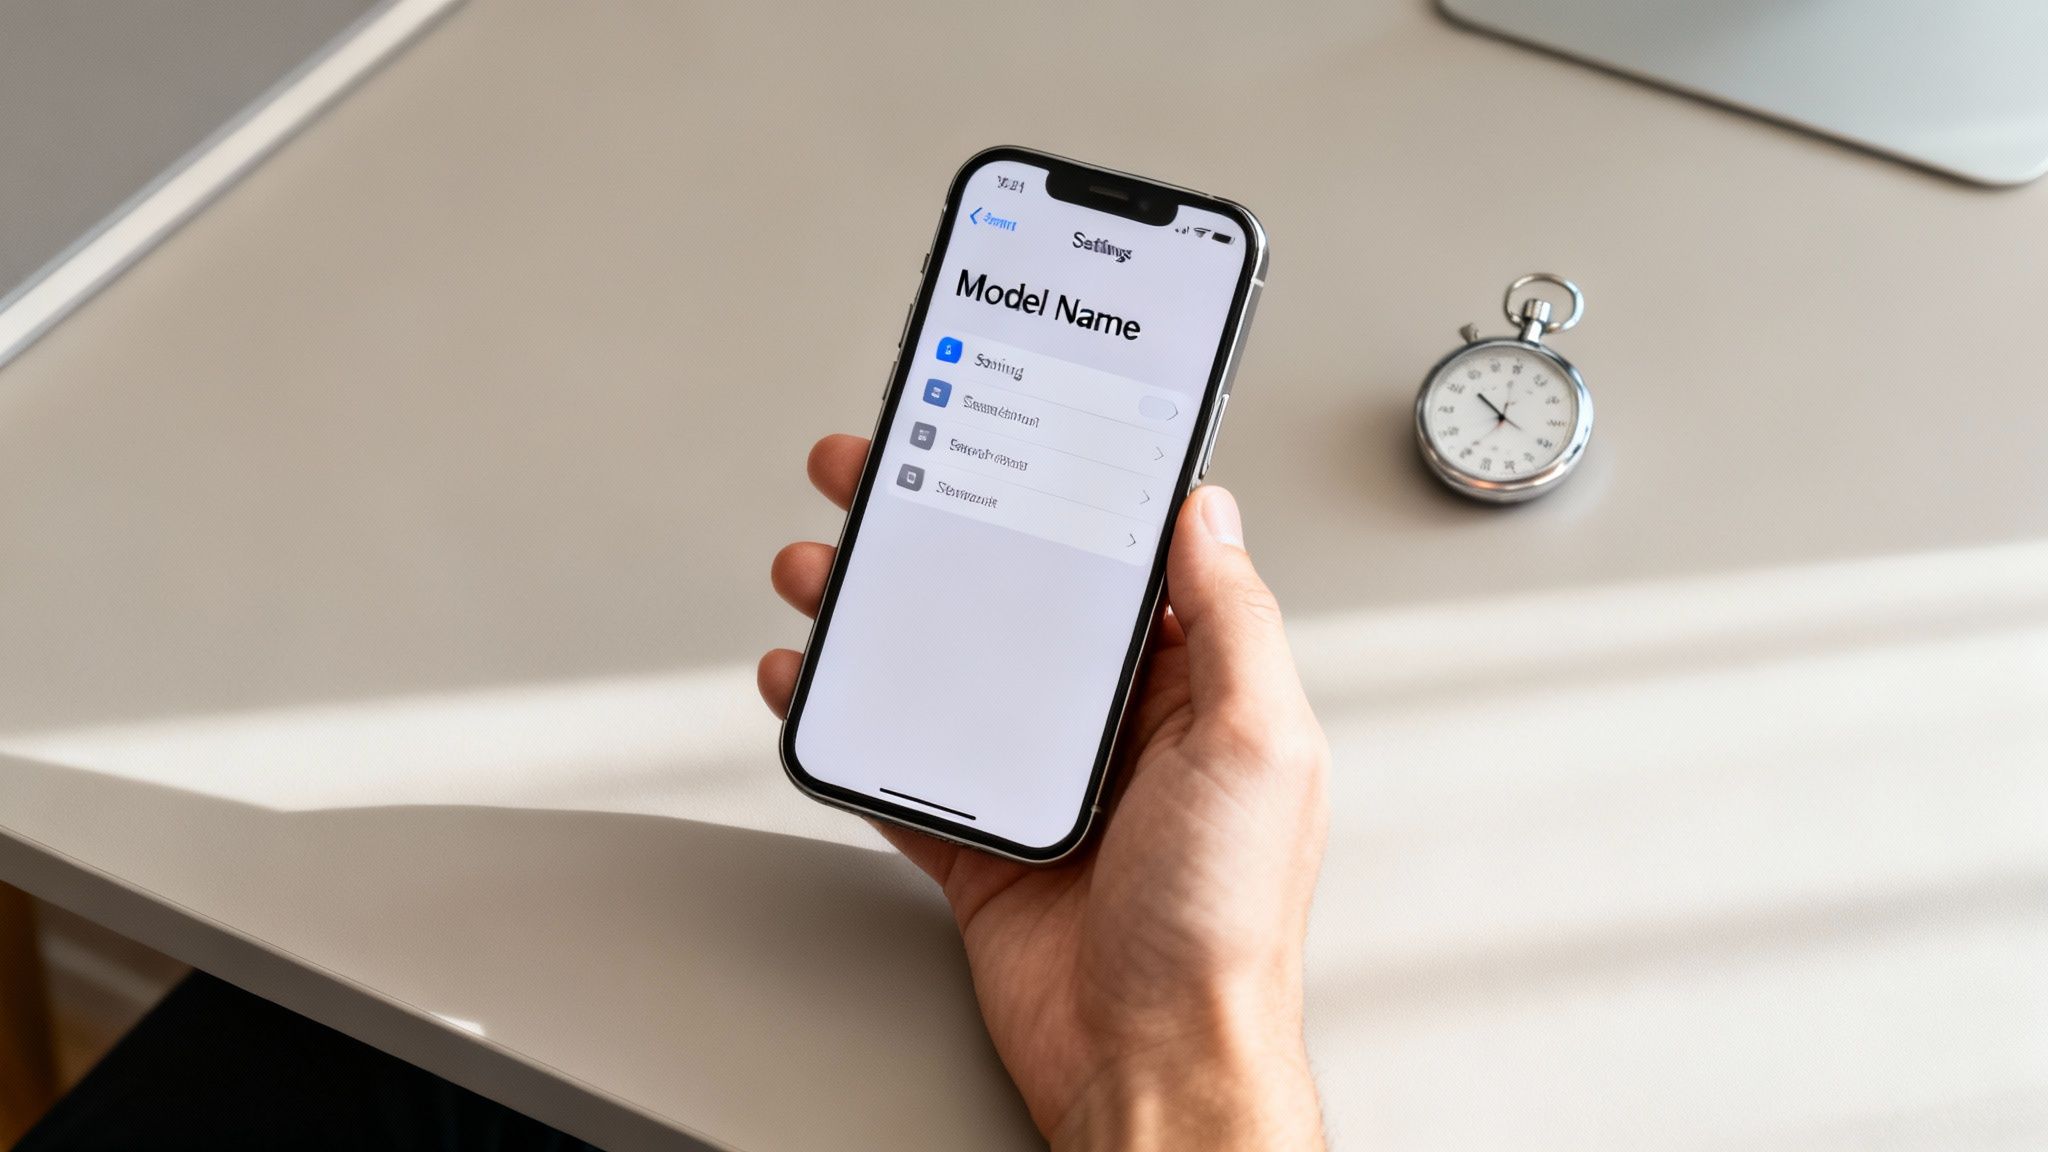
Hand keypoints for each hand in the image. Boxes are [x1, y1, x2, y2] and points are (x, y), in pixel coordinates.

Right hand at [759, 435, 1329, 1150]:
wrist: (1150, 1063)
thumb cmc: (1224, 928)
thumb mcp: (1258, 746)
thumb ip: (1234, 622)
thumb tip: (1210, 512)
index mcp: (1194, 690)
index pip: (1119, 563)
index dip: (1058, 493)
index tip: (1006, 432)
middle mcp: (1118, 726)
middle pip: (1013, 599)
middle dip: (939, 532)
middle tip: (876, 475)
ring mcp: (1042, 782)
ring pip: (945, 666)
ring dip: (876, 610)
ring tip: (821, 565)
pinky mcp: (979, 840)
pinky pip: (900, 763)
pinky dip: (848, 718)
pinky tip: (809, 678)